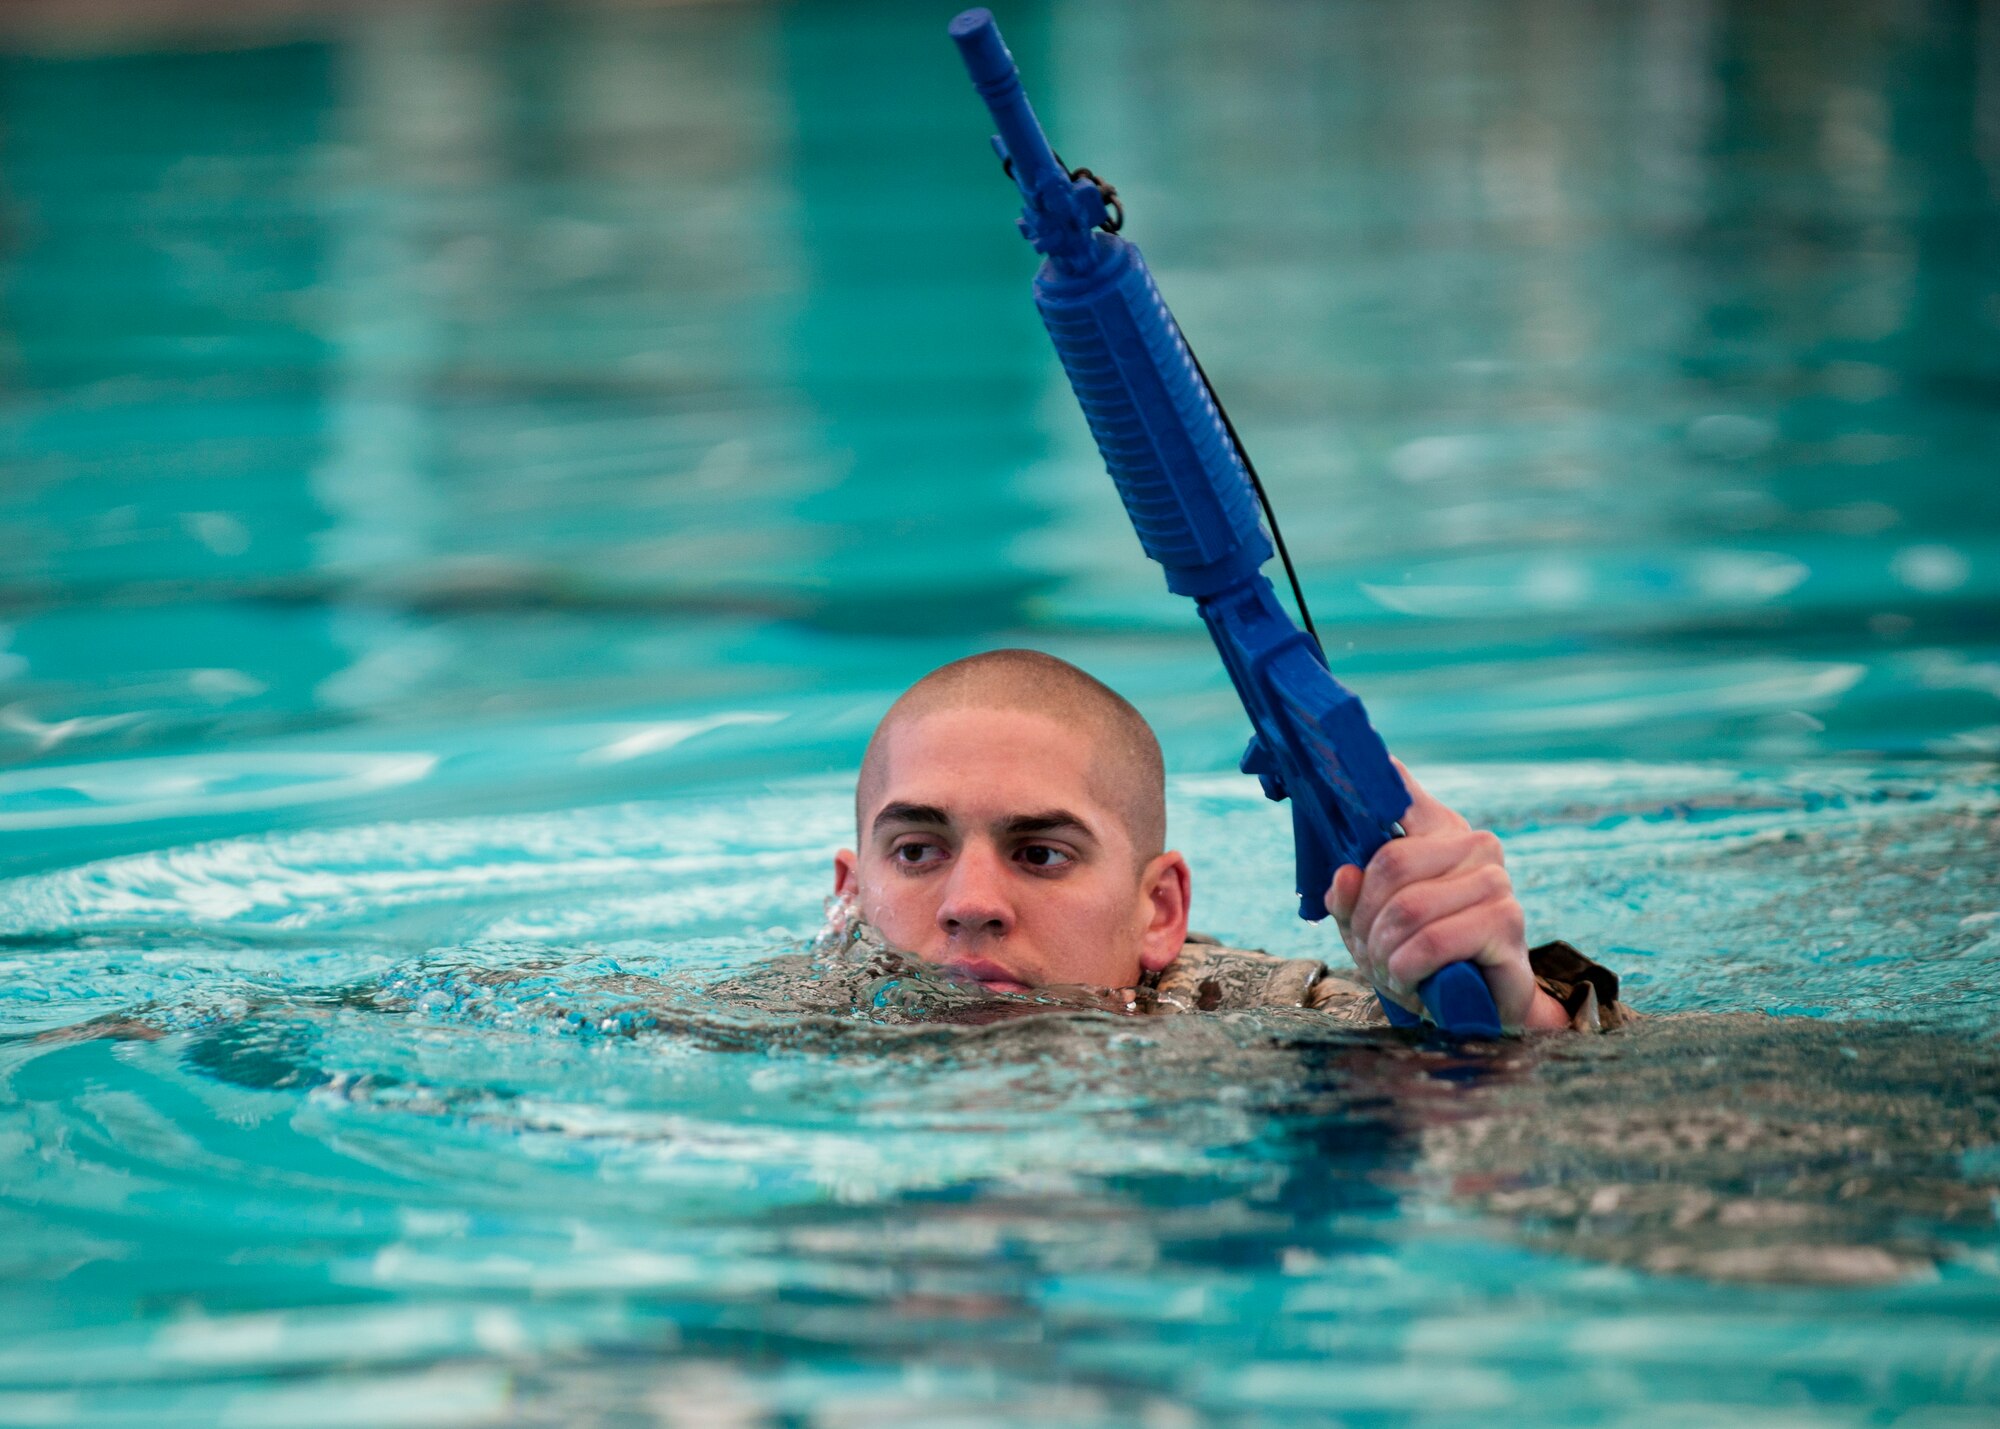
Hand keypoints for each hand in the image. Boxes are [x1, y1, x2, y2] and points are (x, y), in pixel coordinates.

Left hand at [1326, 761, 1568, 1031]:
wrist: (1477, 1006)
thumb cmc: (1421, 955)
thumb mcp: (1369, 925)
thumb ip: (1350, 898)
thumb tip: (1345, 874)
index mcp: (1440, 830)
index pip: (1399, 796)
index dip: (1366, 791)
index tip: (1333, 777)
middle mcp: (1474, 844)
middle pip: (1390, 865)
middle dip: (1365, 920)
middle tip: (1368, 951)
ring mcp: (1495, 880)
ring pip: (1408, 909)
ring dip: (1384, 951)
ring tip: (1390, 969)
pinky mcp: (1505, 922)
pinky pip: (1432, 941)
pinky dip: (1407, 968)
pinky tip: (1410, 979)